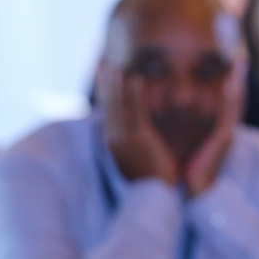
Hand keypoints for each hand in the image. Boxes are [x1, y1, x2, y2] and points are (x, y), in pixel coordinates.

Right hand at [99, 65, 178, 185]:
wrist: (157, 192)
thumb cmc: (149, 175)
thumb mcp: (133, 154)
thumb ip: (128, 138)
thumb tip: (127, 126)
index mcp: (112, 142)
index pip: (105, 112)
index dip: (103, 93)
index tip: (100, 76)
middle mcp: (113, 139)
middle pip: (109, 106)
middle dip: (106, 85)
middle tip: (105, 65)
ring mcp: (124, 139)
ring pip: (119, 106)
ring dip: (118, 85)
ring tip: (117, 67)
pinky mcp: (139, 139)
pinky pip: (137, 111)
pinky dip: (136, 93)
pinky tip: (137, 78)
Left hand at [182, 53, 242, 196]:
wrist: (187, 193)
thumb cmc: (181, 169)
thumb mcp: (179, 141)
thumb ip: (177, 125)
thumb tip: (167, 106)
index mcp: (214, 129)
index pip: (225, 99)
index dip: (230, 81)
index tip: (232, 61)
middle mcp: (223, 129)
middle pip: (235, 96)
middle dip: (239, 75)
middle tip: (241, 54)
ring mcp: (226, 133)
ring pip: (236, 102)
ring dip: (239, 81)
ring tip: (240, 60)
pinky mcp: (224, 139)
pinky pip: (229, 114)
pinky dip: (232, 98)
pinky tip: (231, 83)